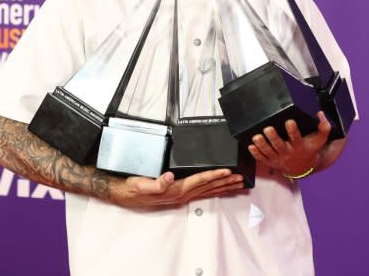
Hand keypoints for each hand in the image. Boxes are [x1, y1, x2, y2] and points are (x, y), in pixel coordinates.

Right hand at [111, 168, 244, 207]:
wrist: (127, 195)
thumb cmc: (135, 188)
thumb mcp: (141, 184)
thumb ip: (155, 183)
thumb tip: (170, 178)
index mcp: (176, 189)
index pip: (200, 180)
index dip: (214, 175)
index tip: (228, 171)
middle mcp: (182, 194)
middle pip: (209, 186)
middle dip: (226, 182)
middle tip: (241, 178)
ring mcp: (183, 196)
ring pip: (208, 191)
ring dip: (223, 187)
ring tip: (237, 183)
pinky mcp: (181, 195)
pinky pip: (202, 192)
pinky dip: (214, 189)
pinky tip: (221, 187)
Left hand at [248, 111, 330, 176]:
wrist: (303, 167)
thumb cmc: (310, 149)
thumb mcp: (320, 140)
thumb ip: (324, 127)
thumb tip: (320, 114)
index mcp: (299, 146)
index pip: (296, 138)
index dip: (293, 131)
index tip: (289, 122)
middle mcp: (288, 153)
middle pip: (279, 145)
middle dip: (273, 137)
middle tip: (268, 129)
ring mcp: (278, 158)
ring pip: (268, 152)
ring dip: (262, 145)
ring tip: (256, 137)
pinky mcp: (270, 162)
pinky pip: (262, 159)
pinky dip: (256, 154)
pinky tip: (250, 146)